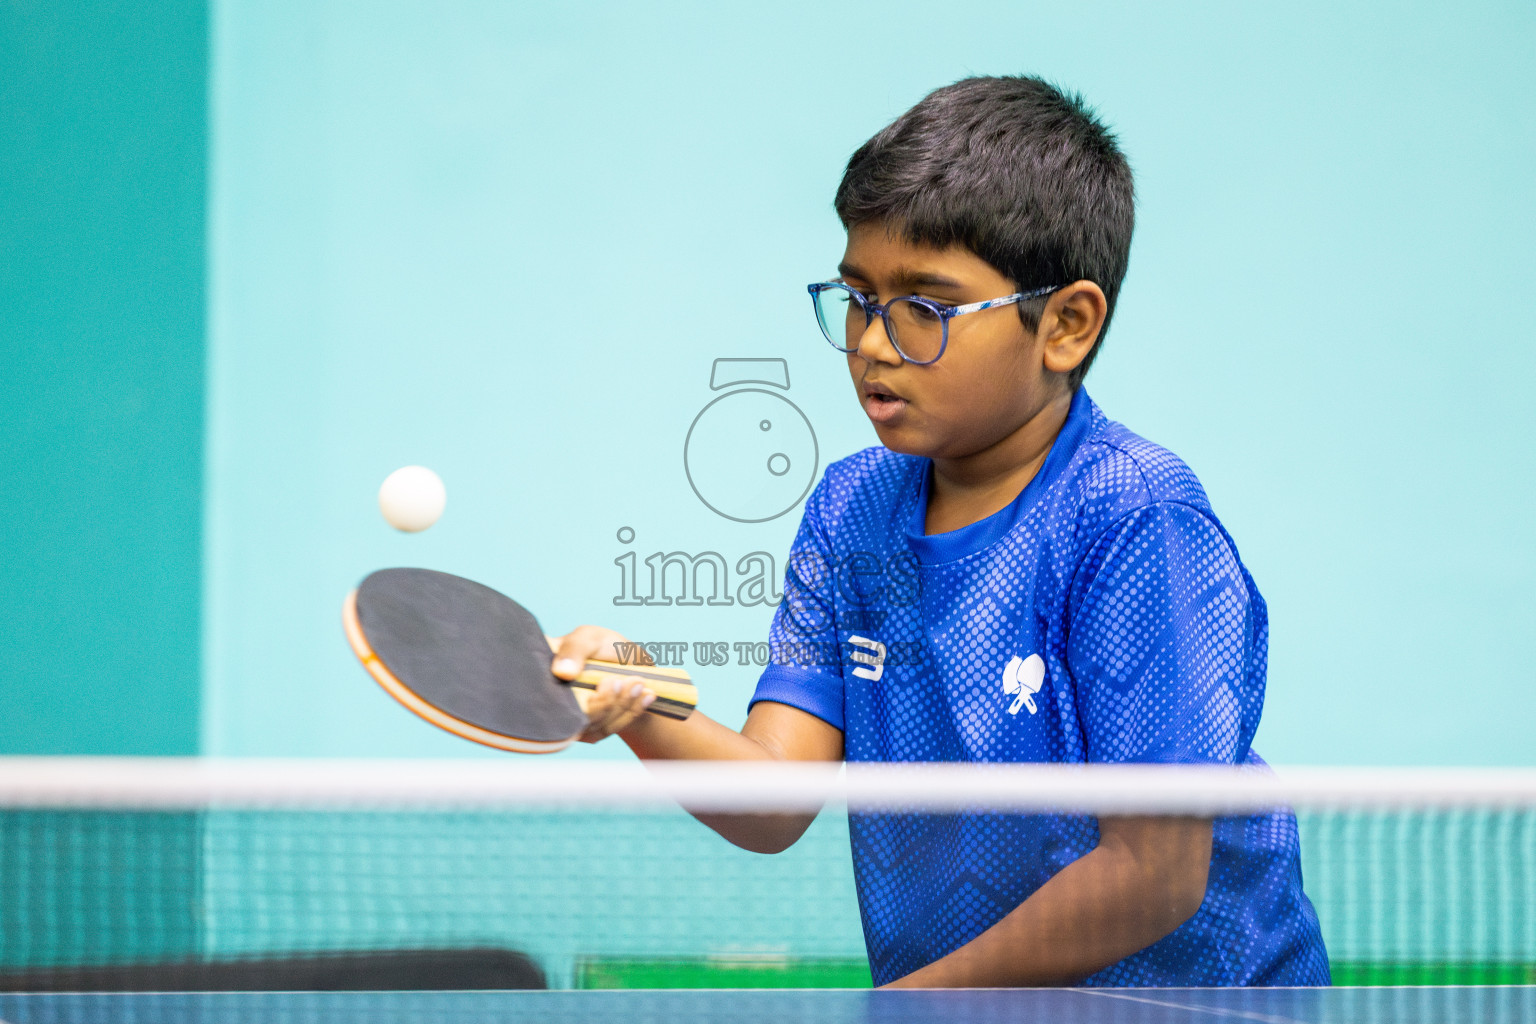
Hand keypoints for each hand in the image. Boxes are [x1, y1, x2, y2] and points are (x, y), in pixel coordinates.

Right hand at [548, 625, 656, 742]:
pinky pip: (610, 728)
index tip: (611, 682)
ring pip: (596, 723)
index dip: (575, 693)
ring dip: (623, 704)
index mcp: (542, 678)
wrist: (627, 666)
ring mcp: (570, 721)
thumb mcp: (590, 638)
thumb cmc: (603, 648)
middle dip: (608, 702)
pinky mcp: (589, 732)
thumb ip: (575, 648)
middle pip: (576, 715)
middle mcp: (551, 704)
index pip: (545, 695)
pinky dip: (631, 712)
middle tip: (632, 681)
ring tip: (640, 683)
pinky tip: (647, 696)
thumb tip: (562, 672)